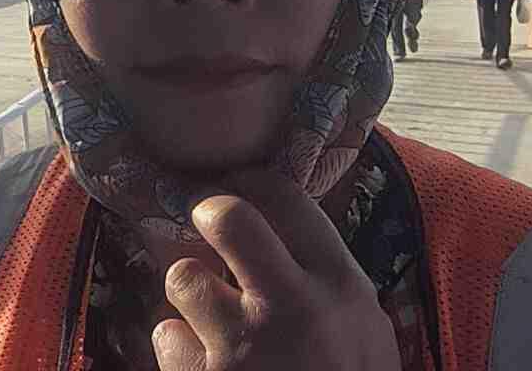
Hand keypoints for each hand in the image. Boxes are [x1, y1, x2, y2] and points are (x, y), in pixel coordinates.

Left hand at [152, 169, 400, 370]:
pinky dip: (178, 351)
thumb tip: (282, 222)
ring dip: (191, 295)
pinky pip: (165, 339)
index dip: (252, 180)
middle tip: (205, 221)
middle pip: (227, 216)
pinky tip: (204, 369)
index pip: (288, 199)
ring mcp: (240, 350)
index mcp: (339, 287)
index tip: (237, 181)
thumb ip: (330, 279)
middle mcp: (290, 308)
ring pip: (183, 277)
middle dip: (208, 211)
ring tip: (212, 319)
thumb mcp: (366, 330)